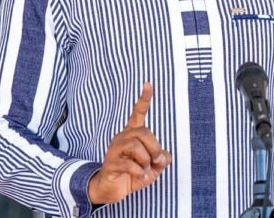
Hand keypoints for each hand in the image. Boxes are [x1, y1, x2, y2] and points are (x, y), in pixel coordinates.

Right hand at [87, 83, 171, 204]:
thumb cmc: (133, 174)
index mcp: (132, 135)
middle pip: (143, 132)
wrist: (112, 190)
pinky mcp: (110, 163)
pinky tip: (139, 176)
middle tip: (155, 162)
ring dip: (146, 160)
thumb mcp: (153, 167)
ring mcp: (115, 150)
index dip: (144, 99)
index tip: (148, 84)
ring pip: (135, 145)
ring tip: (145, 170)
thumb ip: (162, 159)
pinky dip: (139, 172)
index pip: (138, 113)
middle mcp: (122, 138)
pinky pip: (128, 163)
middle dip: (154, 148)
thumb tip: (162, 156)